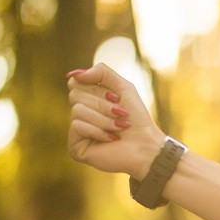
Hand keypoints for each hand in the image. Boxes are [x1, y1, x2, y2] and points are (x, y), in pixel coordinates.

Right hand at [66, 62, 165, 178]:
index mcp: (87, 100)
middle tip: (121, 114)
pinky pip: (77, 126)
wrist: (146, 146)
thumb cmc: (137, 119)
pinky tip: (112, 139)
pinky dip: (98, 131)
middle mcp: (79, 114)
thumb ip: (101, 72)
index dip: (96, 88)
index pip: (76, 82)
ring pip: (77, 110)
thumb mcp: (123, 87)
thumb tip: (72, 75)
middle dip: (102, 104)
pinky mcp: (75, 147)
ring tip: (120, 127)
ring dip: (104, 118)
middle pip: (74, 94)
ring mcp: (76, 131)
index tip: (117, 98)